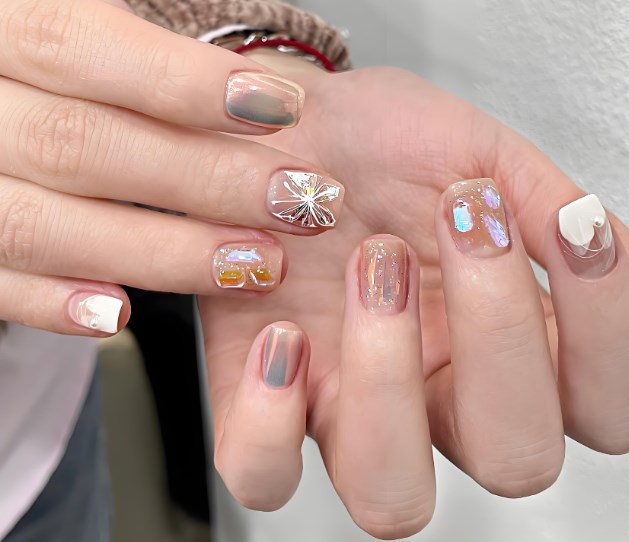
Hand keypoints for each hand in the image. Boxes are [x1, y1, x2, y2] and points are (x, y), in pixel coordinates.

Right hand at [0, 0, 345, 333]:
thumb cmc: (44, 71)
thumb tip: (245, 80)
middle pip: (80, 146)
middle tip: (298, 202)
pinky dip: (54, 303)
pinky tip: (121, 313)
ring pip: (43, 228)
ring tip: (256, 268)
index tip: (281, 107)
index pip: (77, 45)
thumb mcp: (72, 24)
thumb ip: (134, 53)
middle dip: (205, 180)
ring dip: (162, 254)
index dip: (184, 82)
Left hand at [200, 52, 628, 537]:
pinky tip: (283, 330)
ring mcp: (348, 413)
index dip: (608, 333)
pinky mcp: (263, 409)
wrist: (280, 129)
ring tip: (373, 265)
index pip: (608, 408)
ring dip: (389, 378)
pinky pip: (264, 476)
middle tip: (469, 226)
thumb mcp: (478, 151)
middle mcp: (437, 396)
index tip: (574, 230)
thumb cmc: (377, 144)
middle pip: (517, 463)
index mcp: (506, 344)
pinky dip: (270, 421)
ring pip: (393, 497)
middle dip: (501, 336)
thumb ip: (556, 221)